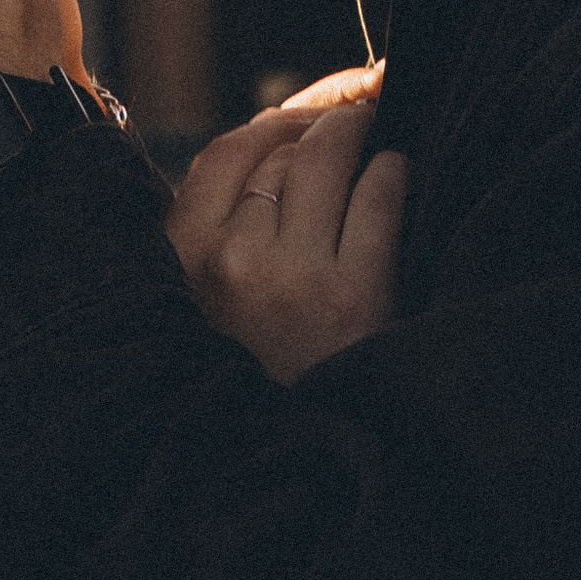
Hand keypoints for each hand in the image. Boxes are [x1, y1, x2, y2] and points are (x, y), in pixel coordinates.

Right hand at [168, 85, 408, 383]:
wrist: (296, 468)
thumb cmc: (254, 372)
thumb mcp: (207, 300)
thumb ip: (222, 228)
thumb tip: (279, 137)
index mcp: (183, 259)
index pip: (227, 153)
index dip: (275, 120)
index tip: (307, 111)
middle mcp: (229, 262)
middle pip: (282, 155)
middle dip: (323, 125)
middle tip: (354, 118)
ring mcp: (291, 278)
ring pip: (326, 164)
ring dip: (358, 137)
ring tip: (377, 136)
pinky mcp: (351, 296)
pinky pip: (375, 199)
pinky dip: (391, 174)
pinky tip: (397, 173)